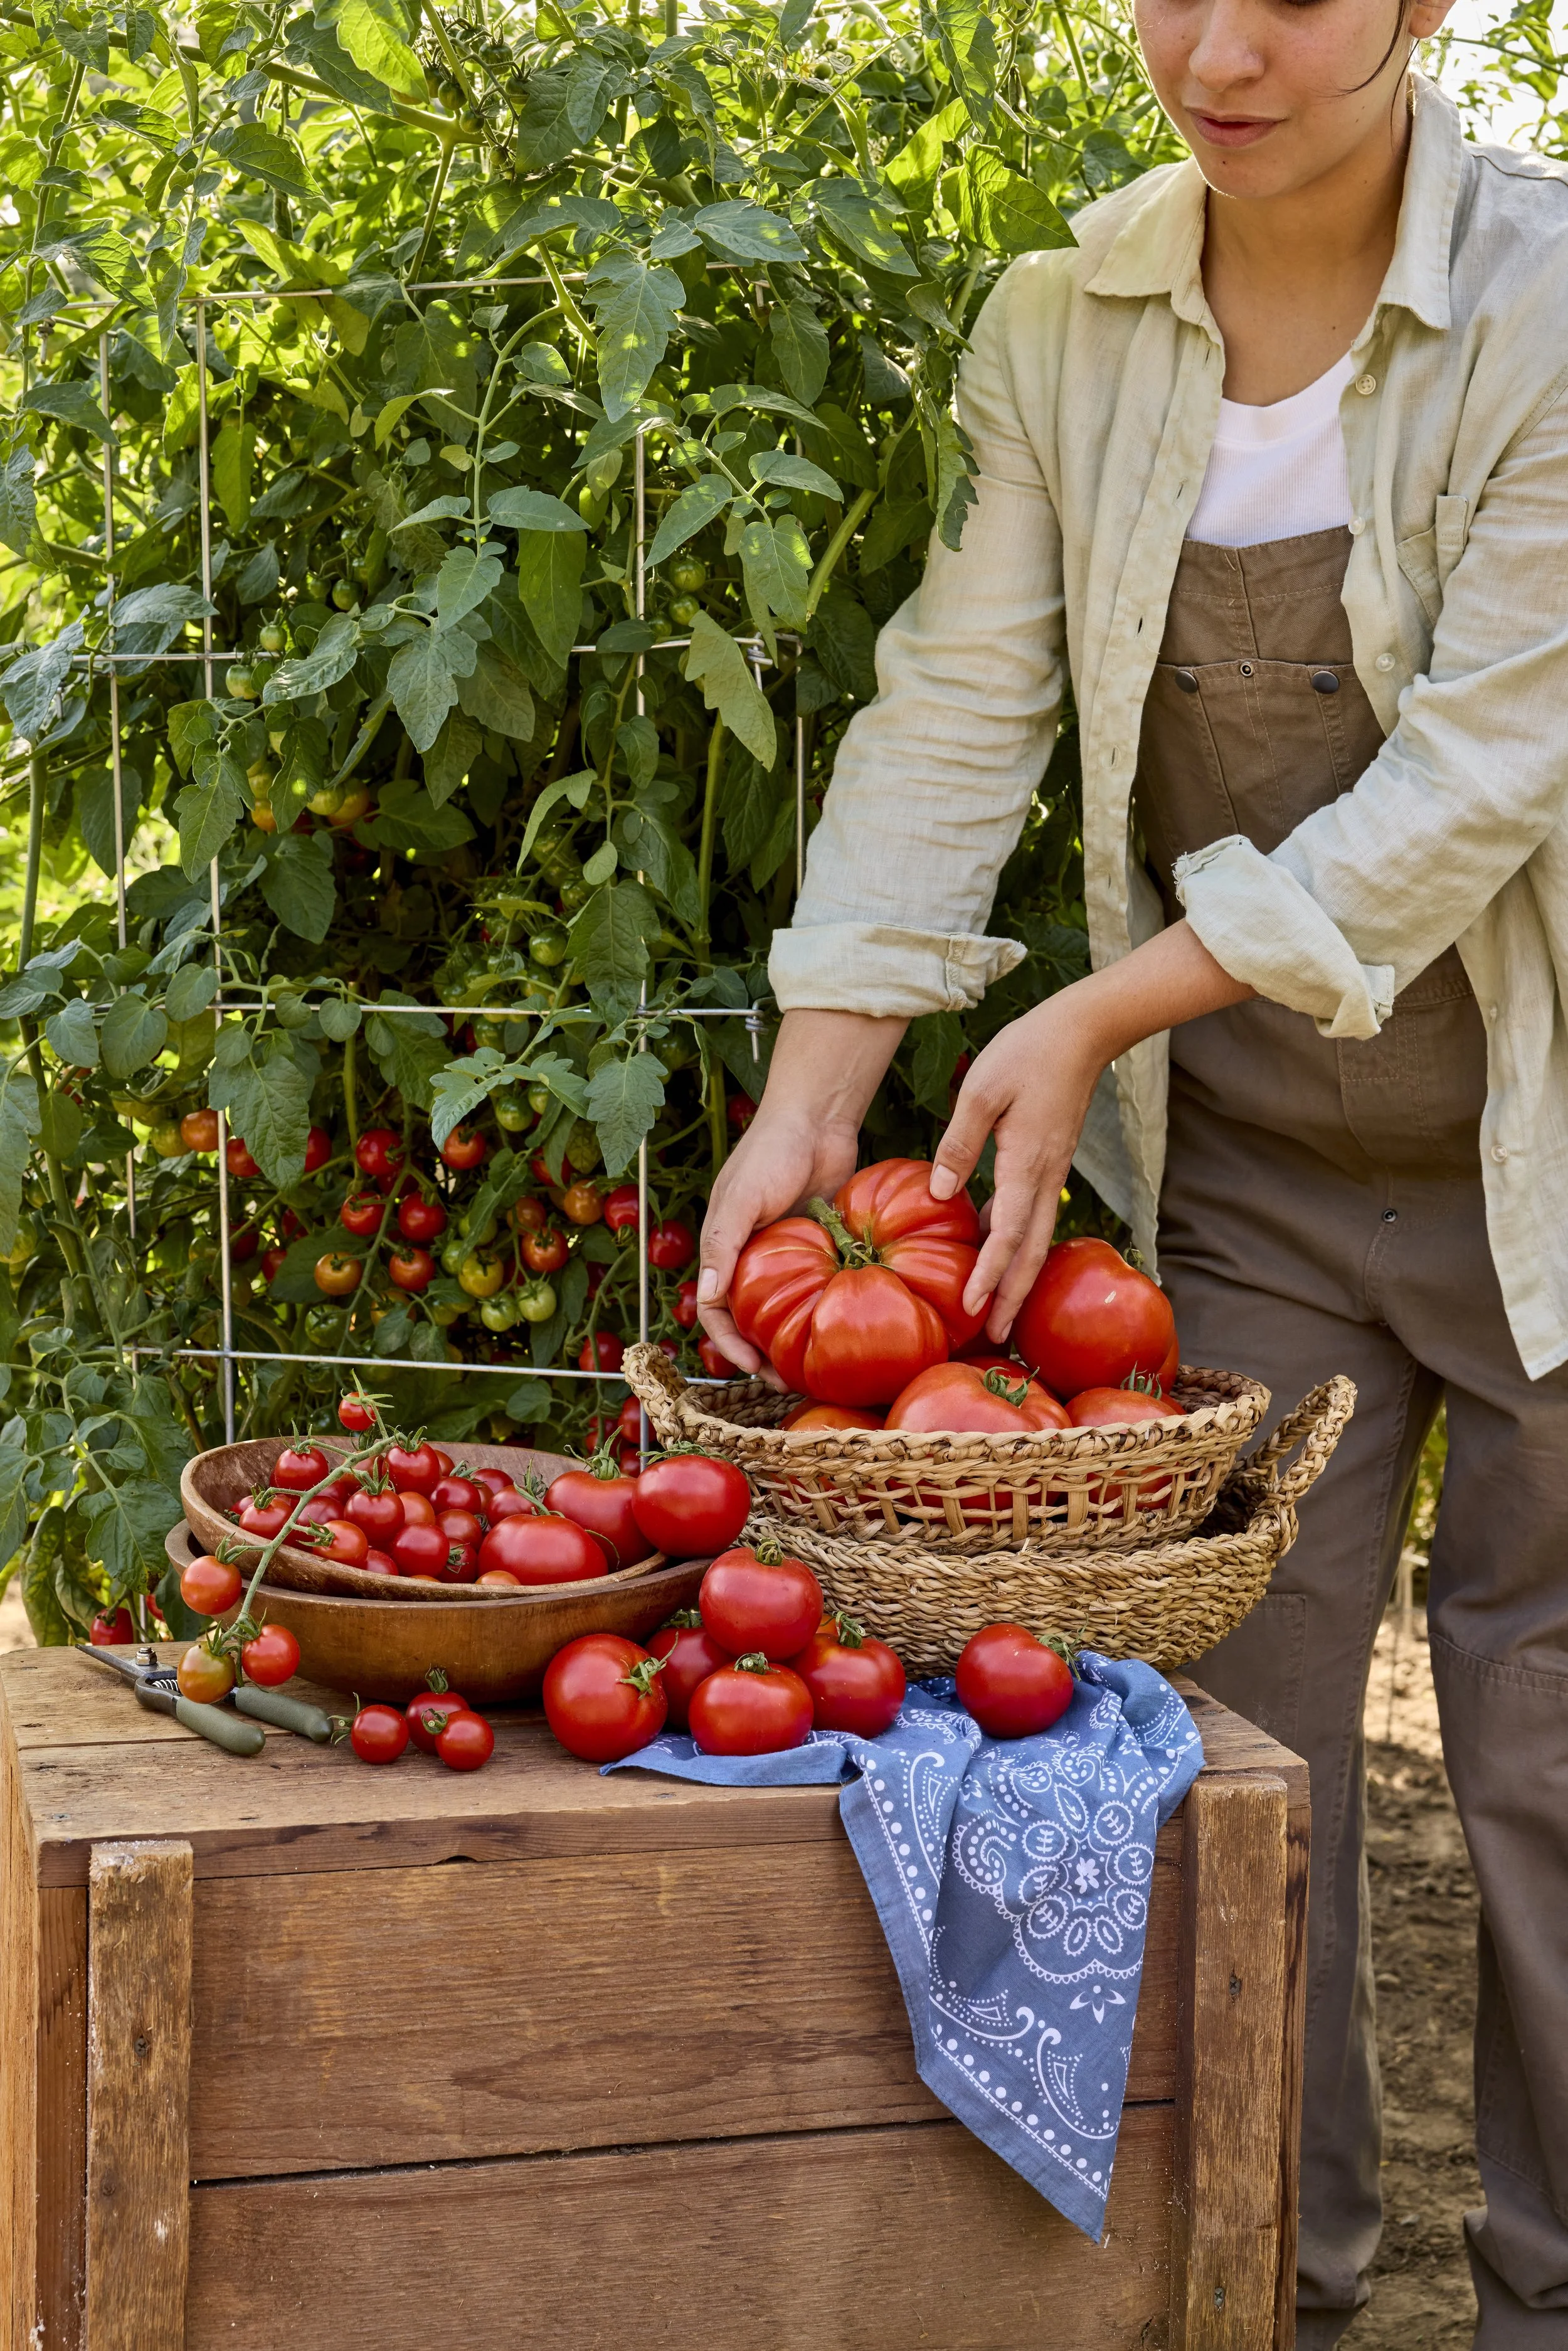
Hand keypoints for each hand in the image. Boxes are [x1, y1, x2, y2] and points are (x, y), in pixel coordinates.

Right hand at [695, 1106, 859, 1379]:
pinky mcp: (820, 1247)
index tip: (754, 1368)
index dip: (729, 1344)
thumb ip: (722, 1244)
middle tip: (789, 1383)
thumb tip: (708, 1298)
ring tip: (815, 1369)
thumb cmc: (771, 1152)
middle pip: (750, 1319)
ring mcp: (787, 1254)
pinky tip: (844, 1329)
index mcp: (724, 1248)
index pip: (716, 1311)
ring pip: (784, 1309)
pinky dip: (822, 1309)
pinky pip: (817, 1287)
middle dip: (763, 1355)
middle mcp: (752, 1257)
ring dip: (792, 1340)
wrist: (817, 1118)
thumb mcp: (740, 1196)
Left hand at [928, 922, 1252, 1338]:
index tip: (970, 1309)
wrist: (1083, 1029)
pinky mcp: (1050, 1160)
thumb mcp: (981, 1092)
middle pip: (1031, 1252)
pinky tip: (993, 1246)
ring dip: (1018, 1276)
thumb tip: (941, 1195)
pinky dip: (1017, 1240)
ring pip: (1036, 1237)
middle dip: (1013, 1297)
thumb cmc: (1029, 1052)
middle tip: (994, 1336)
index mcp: (1026, 1164)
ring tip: (996, 1307)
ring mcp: (1051, 1170)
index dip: (989, 1276)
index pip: (1008, 1237)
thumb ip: (959, 1144)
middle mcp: (1044, 1177)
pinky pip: (1034, 1212)